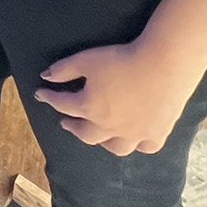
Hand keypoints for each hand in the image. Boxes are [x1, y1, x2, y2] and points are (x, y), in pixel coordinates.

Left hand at [33, 41, 201, 155]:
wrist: (165, 63)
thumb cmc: (123, 59)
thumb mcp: (86, 59)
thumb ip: (63, 69)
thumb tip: (45, 76)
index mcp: (90, 108)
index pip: (63, 105)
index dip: (49, 98)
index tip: (41, 93)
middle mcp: (110, 127)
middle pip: (86, 133)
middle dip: (73, 127)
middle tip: (66, 122)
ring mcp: (135, 133)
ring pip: (115, 147)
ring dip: (103, 141)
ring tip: (99, 134)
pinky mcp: (158, 133)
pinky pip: (146, 147)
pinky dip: (139, 144)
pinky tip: (136, 139)